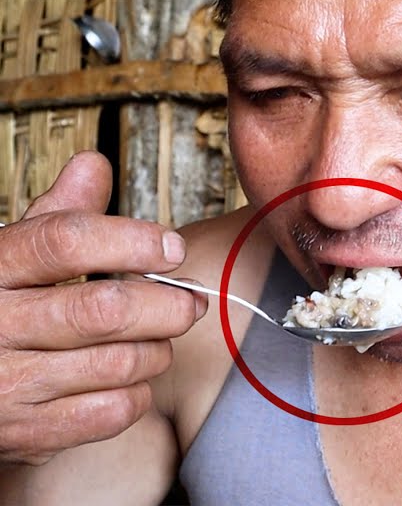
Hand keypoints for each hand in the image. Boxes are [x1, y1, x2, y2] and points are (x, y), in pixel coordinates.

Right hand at [0, 152, 206, 465]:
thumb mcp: (12, 258)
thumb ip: (57, 216)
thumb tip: (93, 163)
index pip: (65, 240)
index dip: (132, 240)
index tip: (172, 248)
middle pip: (105, 308)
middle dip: (167, 304)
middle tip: (189, 301)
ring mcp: (7, 384)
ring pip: (118, 362)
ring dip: (157, 350)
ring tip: (159, 339)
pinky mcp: (27, 432)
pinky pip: (111, 411)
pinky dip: (137, 394)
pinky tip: (130, 379)